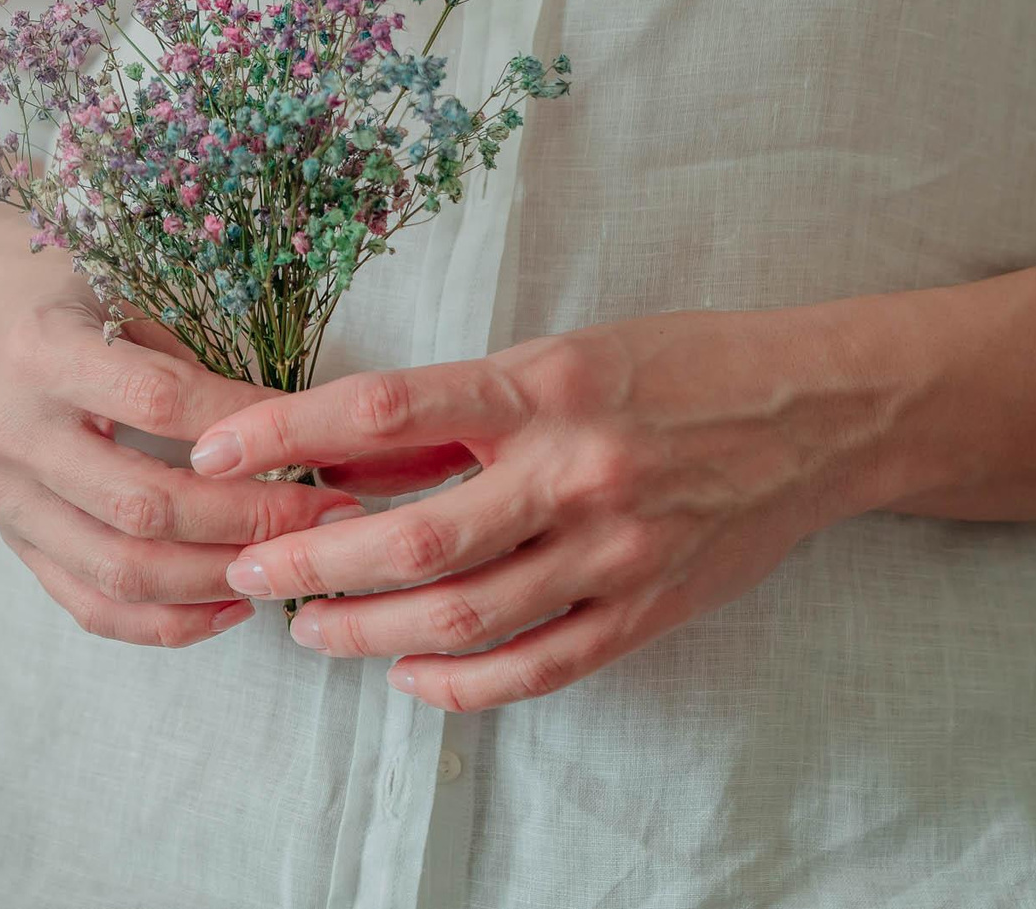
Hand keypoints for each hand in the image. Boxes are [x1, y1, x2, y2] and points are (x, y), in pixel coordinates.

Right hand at [0, 257, 369, 648]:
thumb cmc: (76, 298)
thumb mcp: (130, 294)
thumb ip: (194, 363)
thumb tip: (297, 434)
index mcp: (44, 353)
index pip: (158, 403)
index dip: (243, 431)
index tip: (317, 444)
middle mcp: (15, 431)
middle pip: (143, 505)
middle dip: (248, 520)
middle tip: (326, 517)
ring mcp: (7, 497)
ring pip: (120, 570)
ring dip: (217, 579)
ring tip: (288, 566)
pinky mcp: (14, 541)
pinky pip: (93, 607)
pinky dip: (168, 622)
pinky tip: (231, 605)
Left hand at [187, 308, 895, 706]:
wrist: (821, 413)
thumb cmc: (676, 368)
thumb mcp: (558, 353)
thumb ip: (454, 408)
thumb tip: (337, 449)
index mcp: (544, 384)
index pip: (385, 409)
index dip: (287, 434)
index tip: (214, 450)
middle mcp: (575, 469)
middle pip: (414, 538)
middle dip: (312, 562)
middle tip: (247, 571)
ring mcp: (616, 550)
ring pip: (465, 616)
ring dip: (369, 633)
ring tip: (310, 629)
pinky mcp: (649, 611)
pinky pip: (538, 666)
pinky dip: (461, 683)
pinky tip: (409, 675)